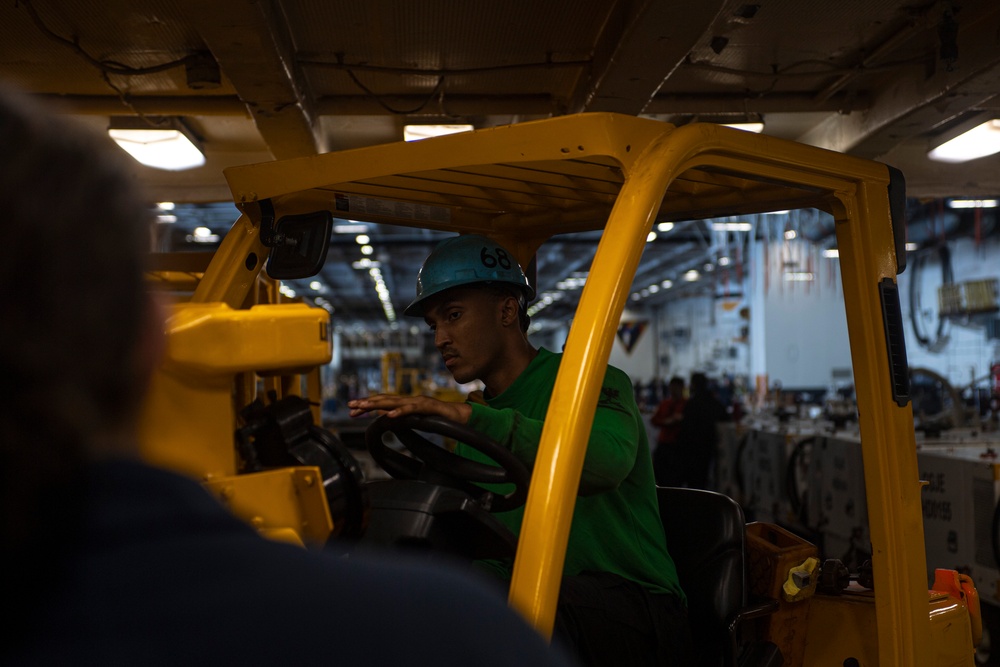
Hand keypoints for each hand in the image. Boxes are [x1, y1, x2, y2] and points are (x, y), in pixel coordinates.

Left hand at [348, 394, 472, 423]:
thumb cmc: (441, 418)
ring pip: (395, 402)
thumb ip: (405, 420)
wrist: (461, 415)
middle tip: (350, 406)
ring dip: (377, 404)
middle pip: (384, 400)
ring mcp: (419, 401)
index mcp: (406, 404)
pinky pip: (412, 409)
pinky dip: (400, 411)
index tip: (352, 411)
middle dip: (366, 403)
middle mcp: (410, 399)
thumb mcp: (418, 420)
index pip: (383, 403)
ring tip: (363, 407)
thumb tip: (390, 423)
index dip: (367, 406)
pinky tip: (389, 416)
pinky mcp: (428, 407)